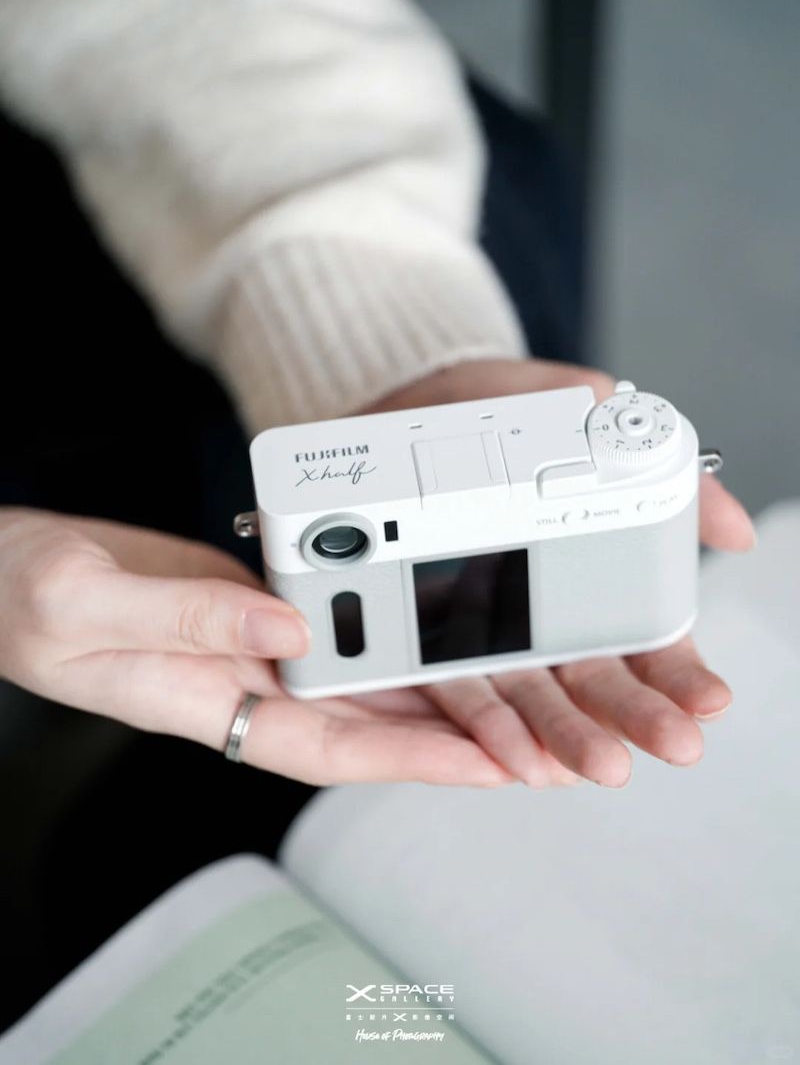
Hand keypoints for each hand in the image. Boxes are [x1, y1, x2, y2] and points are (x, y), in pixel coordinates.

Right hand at [0, 508, 510, 786]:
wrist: (9, 567)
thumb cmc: (23, 599)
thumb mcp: (86, 603)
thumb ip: (187, 615)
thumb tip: (288, 625)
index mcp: (208, 702)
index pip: (330, 747)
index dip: (413, 760)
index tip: (490, 768)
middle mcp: (246, 682)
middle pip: (370, 722)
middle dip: (454, 736)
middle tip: (540, 742)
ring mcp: (256, 644)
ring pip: (365, 677)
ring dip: (438, 688)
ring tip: (521, 696)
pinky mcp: (257, 603)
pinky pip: (341, 623)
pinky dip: (392, 628)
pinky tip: (444, 628)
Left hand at [360, 358, 755, 787]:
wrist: (401, 402)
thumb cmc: (492, 406)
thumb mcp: (578, 415)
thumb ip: (653, 463)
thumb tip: (735, 531)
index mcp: (585, 577)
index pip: (644, 638)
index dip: (679, 670)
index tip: (709, 698)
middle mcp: (541, 615)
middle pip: (596, 678)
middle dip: (637, 714)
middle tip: (675, 743)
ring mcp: (485, 634)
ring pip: (535, 698)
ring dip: (570, 735)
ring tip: (601, 764)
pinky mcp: (430, 640)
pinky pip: (462, 693)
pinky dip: (492, 729)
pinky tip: (520, 759)